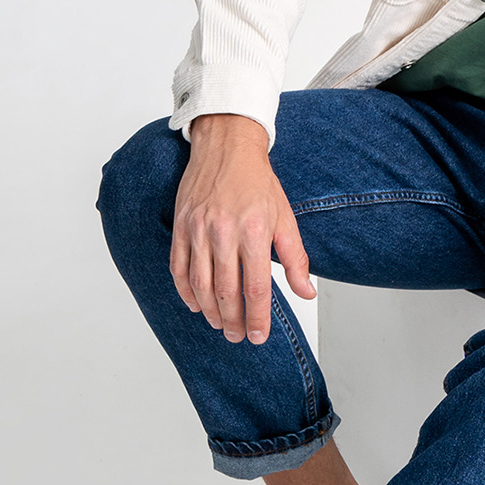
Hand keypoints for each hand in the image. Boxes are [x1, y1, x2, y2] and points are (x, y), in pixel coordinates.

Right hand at [171, 115, 314, 345]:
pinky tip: (196, 304)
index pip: (255, 287)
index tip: (258, 336)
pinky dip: (185, 291)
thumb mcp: (285, 218)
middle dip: (232, 320)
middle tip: (237, 336)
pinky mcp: (181, 226)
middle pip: (225, 290)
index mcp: (254, 231)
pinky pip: (178, 267)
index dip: (256, 317)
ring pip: (200, 283)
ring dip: (209, 311)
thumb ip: (296, 259)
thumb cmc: (257, 183)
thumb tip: (306, 292)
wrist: (227, 148)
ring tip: (220, 324)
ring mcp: (198, 229)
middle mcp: (223, 232)